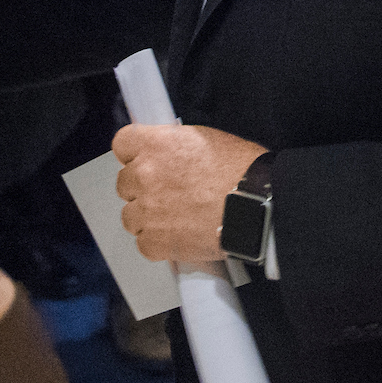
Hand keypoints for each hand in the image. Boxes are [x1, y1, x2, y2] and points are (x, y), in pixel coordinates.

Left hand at [112, 122, 267, 263]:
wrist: (258, 206)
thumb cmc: (242, 171)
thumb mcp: (206, 138)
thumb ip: (175, 145)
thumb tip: (166, 153)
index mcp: (155, 144)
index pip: (122, 145)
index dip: (136, 154)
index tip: (146, 160)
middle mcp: (144, 175)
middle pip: (124, 182)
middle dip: (143, 187)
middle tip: (170, 193)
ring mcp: (147, 210)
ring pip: (130, 215)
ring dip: (148, 217)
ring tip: (176, 218)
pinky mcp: (154, 242)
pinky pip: (143, 243)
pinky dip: (159, 243)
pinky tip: (180, 236)